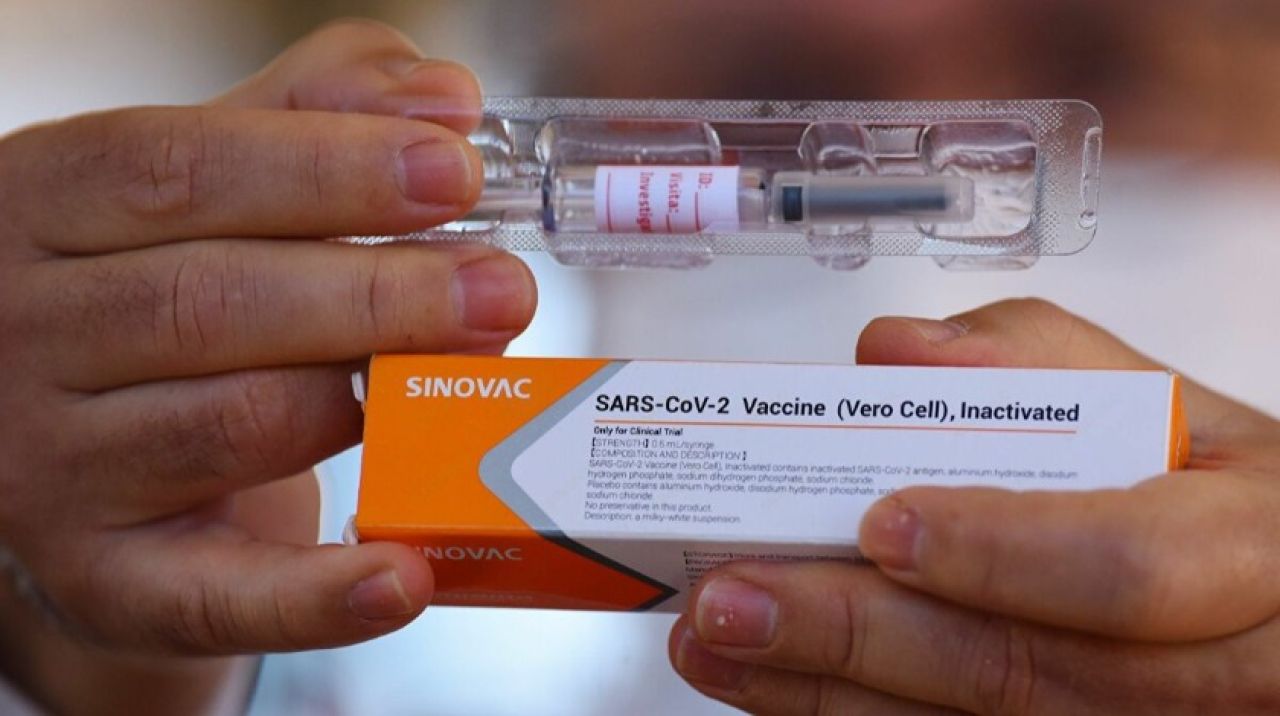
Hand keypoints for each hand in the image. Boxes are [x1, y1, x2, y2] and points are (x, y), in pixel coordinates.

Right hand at [0, 17, 535, 706]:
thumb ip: (317, 112)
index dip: (327, 168)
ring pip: (228, 428)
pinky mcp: (104, 575)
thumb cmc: (172, 282)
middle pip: (208, 303)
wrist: (89, 433)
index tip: (455, 172)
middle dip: (376, 294)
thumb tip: (442, 98)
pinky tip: (404, 576)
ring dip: (370, 403)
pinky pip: (213, 597)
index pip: (179, 170)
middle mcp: (23, 336)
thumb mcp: (216, 176)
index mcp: (46, 206)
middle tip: (503, 288)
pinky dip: (316, 595)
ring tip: (479, 376)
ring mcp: (52, 467)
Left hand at [669, 299, 1279, 714]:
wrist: (1270, 597)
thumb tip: (897, 354)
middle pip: (1020, 672)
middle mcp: (1216, 671)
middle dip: (856, 633)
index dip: (995, 551)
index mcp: (1250, 550)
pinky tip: (784, 685)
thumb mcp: (1173, 406)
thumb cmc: (1222, 500)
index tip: (879, 521)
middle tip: (736, 594)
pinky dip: (861, 715)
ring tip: (721, 642)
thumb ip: (1036, 359)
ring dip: (827, 691)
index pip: (1127, 567)